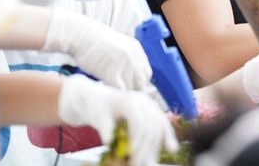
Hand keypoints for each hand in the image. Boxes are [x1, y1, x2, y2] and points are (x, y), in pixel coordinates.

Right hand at [42, 7, 150, 89]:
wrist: (79, 35)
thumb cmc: (92, 41)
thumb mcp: (117, 46)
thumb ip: (126, 59)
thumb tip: (128, 75)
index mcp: (136, 49)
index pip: (146, 73)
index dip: (138, 82)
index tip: (131, 87)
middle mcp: (134, 57)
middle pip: (140, 82)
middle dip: (131, 90)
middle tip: (119, 93)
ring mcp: (124, 66)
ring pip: (130, 89)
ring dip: (121, 93)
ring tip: (110, 93)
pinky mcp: (112, 74)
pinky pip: (118, 91)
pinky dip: (113, 94)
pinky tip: (105, 93)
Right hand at [58, 75, 177, 165]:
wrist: (88, 99)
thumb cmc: (110, 114)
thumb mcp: (130, 125)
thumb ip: (143, 137)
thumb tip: (156, 159)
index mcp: (147, 105)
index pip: (161, 123)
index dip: (168, 138)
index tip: (170, 151)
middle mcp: (139, 101)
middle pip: (151, 126)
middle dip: (148, 149)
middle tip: (142, 163)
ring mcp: (122, 102)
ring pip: (139, 125)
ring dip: (137, 146)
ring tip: (133, 161)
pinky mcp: (104, 110)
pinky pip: (110, 126)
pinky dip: (112, 138)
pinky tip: (113, 147)